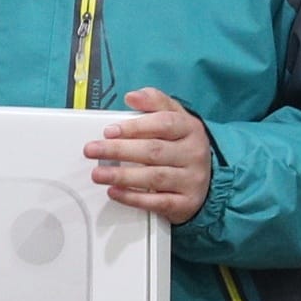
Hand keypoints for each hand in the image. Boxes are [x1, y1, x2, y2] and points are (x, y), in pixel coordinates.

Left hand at [88, 87, 215, 221]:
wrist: (207, 179)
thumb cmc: (183, 146)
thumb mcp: (175, 118)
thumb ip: (155, 102)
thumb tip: (132, 97)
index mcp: (191, 129)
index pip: (164, 124)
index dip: (135, 127)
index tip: (109, 131)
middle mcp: (194, 154)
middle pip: (154, 151)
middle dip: (119, 150)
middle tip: (93, 150)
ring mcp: (192, 180)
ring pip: (155, 177)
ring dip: (122, 176)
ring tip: (98, 174)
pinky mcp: (186, 203)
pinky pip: (158, 202)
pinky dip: (133, 198)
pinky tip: (115, 192)